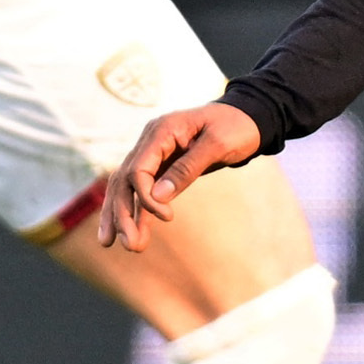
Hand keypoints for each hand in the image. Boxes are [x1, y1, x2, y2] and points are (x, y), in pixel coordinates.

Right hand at [101, 101, 261, 249]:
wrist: (248, 118)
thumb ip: (188, 168)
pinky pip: (143, 190)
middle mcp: (150, 141)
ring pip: (127, 187)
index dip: (145, 196)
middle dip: (121, 213)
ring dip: (121, 215)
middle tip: (126, 245)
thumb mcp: (218, 144)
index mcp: (161, 131)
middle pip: (124, 180)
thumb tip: (158, 196)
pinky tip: (132, 232)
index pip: (138, 169)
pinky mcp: (161, 166)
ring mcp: (153, 154)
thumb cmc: (236, 126)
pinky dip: (136, 210)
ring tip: (115, 245)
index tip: (167, 217)